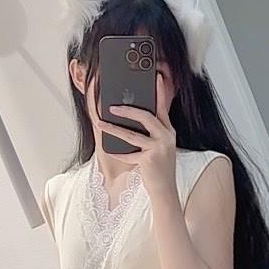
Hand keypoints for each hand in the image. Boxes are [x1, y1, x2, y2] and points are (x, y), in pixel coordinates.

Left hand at [100, 75, 176, 197]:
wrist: (165, 190)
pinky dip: (118, 152)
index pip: (163, 107)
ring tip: (100, 123)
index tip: (157, 77)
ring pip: (132, 135)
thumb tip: (129, 120)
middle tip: (111, 106)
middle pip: (146, 117)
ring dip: (113, 129)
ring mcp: (159, 148)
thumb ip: (149, 134)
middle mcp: (166, 137)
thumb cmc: (159, 168)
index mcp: (168, 131)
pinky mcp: (150, 159)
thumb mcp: (158, 147)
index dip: (160, 92)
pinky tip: (109, 149)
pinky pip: (129, 153)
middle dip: (127, 110)